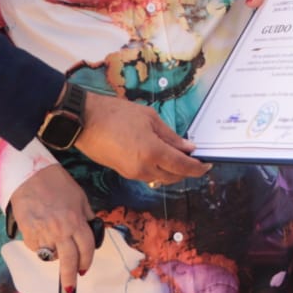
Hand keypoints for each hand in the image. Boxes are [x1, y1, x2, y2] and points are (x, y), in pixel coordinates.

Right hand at [9, 165, 96, 291]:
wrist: (29, 175)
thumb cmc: (56, 183)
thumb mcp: (79, 197)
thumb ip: (86, 216)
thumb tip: (91, 231)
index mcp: (76, 220)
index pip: (87, 248)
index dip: (87, 261)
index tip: (84, 269)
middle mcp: (61, 229)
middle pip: (69, 261)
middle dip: (70, 278)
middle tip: (70, 288)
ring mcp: (43, 232)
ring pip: (51, 255)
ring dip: (54, 253)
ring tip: (52, 238)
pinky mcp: (28, 233)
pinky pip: (36, 248)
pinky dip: (39, 244)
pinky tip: (39, 230)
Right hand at [75, 90, 210, 186]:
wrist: (85, 121)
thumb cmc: (116, 114)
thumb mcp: (149, 118)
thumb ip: (170, 136)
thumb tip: (188, 148)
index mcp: (153, 152)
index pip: (183, 166)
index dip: (198, 168)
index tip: (207, 165)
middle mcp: (144, 168)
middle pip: (173, 176)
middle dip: (186, 171)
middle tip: (193, 159)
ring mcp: (133, 173)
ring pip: (160, 178)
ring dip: (171, 171)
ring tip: (176, 155)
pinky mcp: (124, 173)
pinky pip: (148, 176)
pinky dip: (158, 169)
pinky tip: (159, 157)